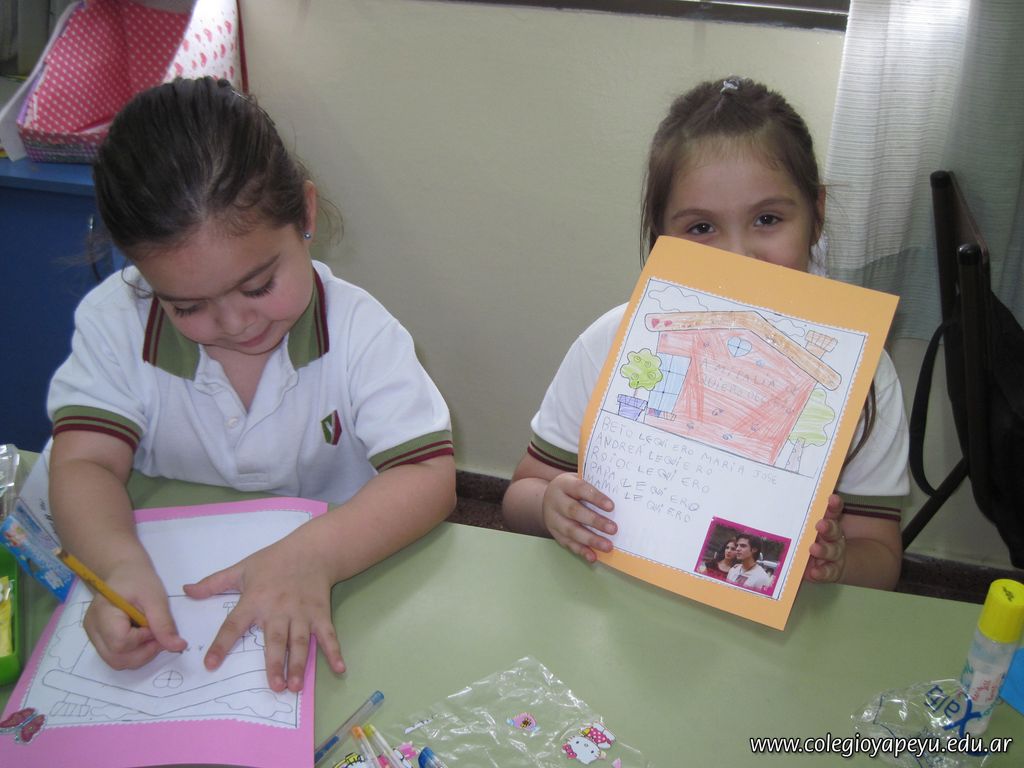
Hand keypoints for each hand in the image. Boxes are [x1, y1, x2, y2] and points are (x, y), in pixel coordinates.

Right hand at [83, 561, 186, 669]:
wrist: (124, 571)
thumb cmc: (138, 579)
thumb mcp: (155, 597)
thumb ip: (164, 624)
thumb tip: (178, 646)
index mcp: (102, 614)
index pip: (120, 643)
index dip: (143, 640)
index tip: (154, 625)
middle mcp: (93, 630)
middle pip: (116, 658)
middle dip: (143, 652)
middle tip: (158, 635)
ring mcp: (94, 637)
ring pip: (117, 661)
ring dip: (140, 655)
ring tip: (151, 634)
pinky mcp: (100, 640)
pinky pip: (116, 656)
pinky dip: (134, 652)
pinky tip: (143, 636)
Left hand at [183, 532, 344, 692]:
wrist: (313, 550)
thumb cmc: (274, 561)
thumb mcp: (242, 568)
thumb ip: (214, 583)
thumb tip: (186, 591)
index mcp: (255, 600)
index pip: (233, 625)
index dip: (221, 645)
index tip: (210, 665)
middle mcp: (278, 610)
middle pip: (275, 640)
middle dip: (275, 664)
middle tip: (275, 687)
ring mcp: (301, 613)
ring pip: (299, 642)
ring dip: (299, 664)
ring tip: (296, 686)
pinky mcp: (320, 614)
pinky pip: (328, 635)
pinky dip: (334, 652)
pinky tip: (340, 668)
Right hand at [542, 473, 615, 562]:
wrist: (548, 499)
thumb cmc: (572, 490)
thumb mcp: (578, 482)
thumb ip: (594, 487)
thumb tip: (620, 498)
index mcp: (564, 485)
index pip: (580, 489)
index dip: (596, 498)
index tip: (611, 506)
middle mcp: (556, 501)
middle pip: (574, 511)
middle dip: (595, 521)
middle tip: (613, 529)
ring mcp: (553, 519)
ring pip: (571, 531)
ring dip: (591, 539)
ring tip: (608, 546)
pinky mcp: (555, 533)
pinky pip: (568, 543)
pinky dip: (581, 551)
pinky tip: (593, 557)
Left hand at [804, 493, 845, 582]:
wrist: (827, 563)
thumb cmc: (806, 539)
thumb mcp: (802, 526)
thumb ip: (795, 517)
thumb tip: (770, 499)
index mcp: (827, 522)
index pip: (833, 511)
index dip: (834, 505)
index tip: (832, 499)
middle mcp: (833, 537)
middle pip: (834, 530)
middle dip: (828, 527)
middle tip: (820, 525)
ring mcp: (834, 554)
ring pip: (833, 551)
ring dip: (824, 550)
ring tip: (814, 548)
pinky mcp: (832, 571)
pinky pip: (828, 572)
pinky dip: (822, 573)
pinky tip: (814, 572)